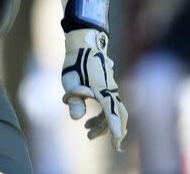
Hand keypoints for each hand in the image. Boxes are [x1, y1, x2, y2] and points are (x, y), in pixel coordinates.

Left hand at [61, 28, 127, 150]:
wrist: (84, 43)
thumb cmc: (76, 61)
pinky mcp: (106, 86)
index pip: (112, 113)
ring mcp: (110, 88)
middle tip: (113, 146)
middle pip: (118, 115)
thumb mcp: (71, 82)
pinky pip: (108, 104)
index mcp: (103, 90)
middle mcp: (111, 90)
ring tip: (88, 133)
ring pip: (112, 110)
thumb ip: (74, 100)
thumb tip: (77, 118)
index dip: (114, 129)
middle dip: (115, 131)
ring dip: (103, 124)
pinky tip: (87, 120)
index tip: (116, 142)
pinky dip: (101, 115)